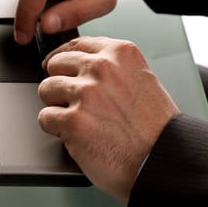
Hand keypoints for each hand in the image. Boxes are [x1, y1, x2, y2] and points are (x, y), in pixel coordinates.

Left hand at [37, 36, 179, 202]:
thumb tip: (77, 63)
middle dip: (60, 84)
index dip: (63, 59)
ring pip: (45, 89)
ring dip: (56, 106)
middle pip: (55, 65)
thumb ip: (110, 67)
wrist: (163, 161)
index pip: (75, 45)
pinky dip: (55, 129)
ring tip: (79, 120)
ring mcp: (86, 94)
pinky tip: (76, 135)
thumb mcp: (140, 79)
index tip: (59, 67)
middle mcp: (102, 69)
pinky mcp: (73, 121)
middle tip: (76, 102)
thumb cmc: (154, 128)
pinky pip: (44, 117)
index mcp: (120, 54)